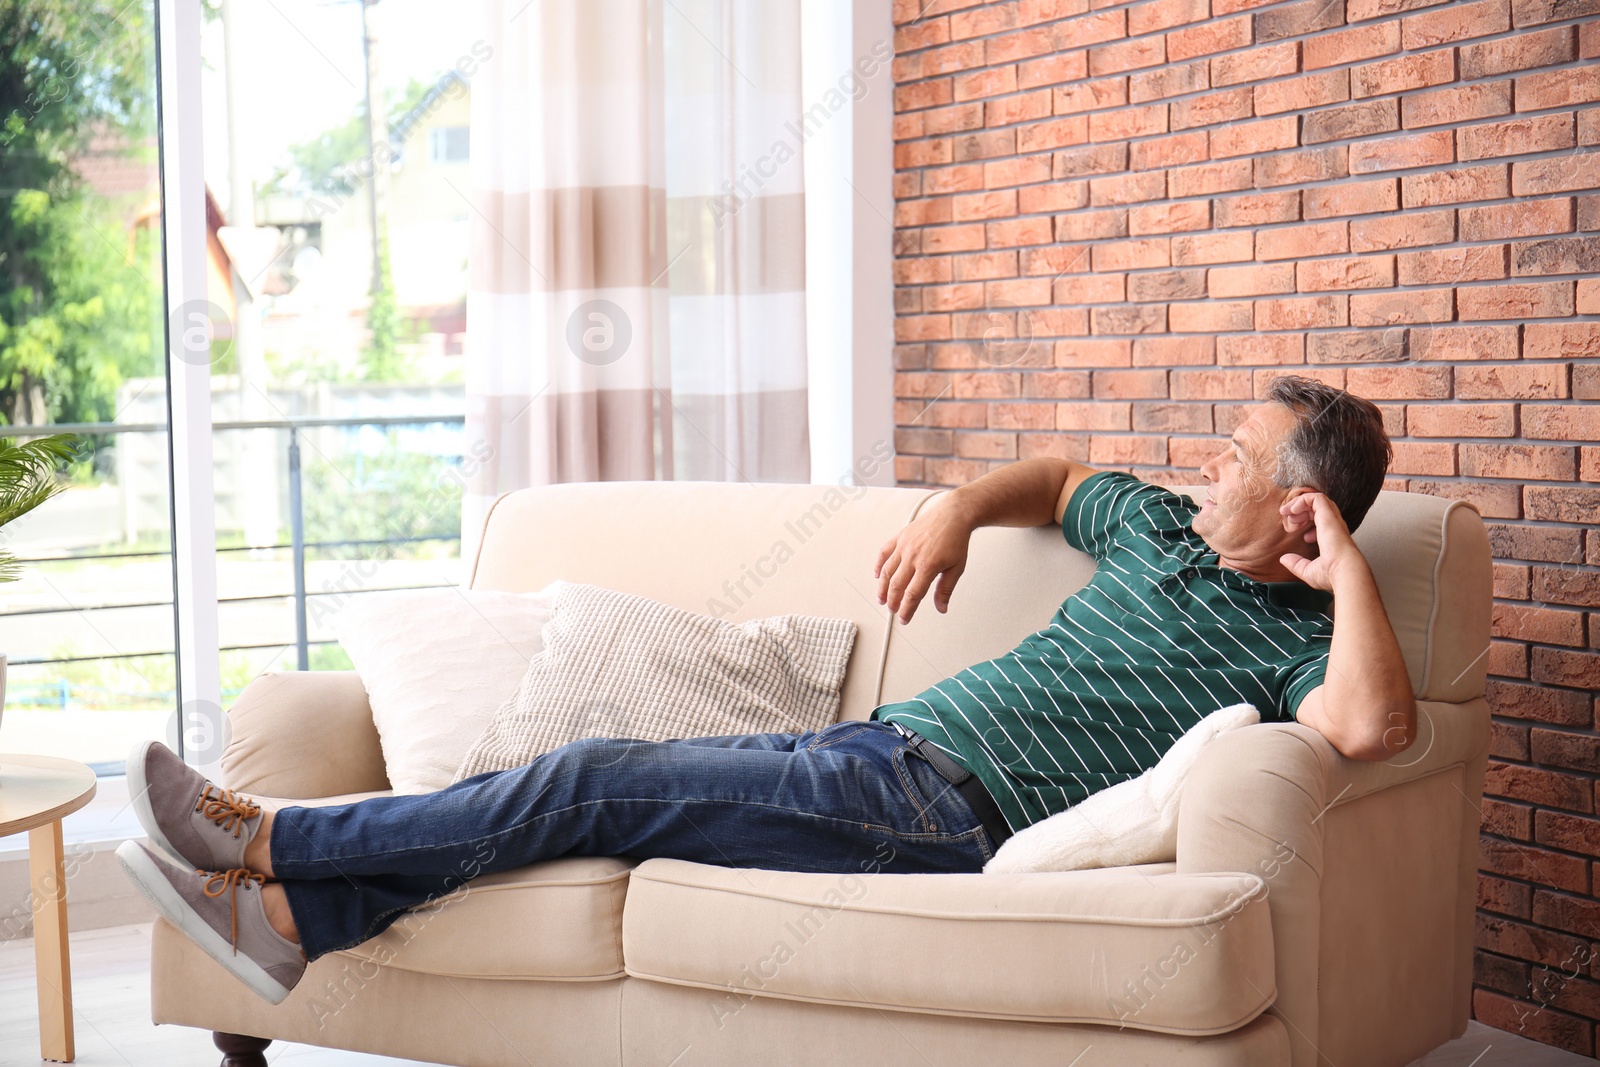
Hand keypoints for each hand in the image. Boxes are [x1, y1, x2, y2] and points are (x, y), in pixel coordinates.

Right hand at [873, 499, 971, 623]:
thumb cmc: (956, 539)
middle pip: (896, 586)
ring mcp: (904, 546)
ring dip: (882, 588)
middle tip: (893, 610)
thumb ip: (946, 589)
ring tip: (882, 598)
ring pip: (886, 572)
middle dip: (893, 602)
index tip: (905, 618)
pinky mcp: (899, 537)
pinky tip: (877, 575)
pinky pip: (884, 553)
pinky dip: (878, 566)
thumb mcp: (957, 568)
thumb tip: (941, 607)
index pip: (913, 594)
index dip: (907, 610)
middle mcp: (913, 556)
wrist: (952, 515)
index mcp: (928, 565)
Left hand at [1277, 492, 1365, 591]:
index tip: (1298, 533)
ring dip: (1299, 503)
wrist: (1344, 572)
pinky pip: (1316, 497)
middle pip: (1319, 509)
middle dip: (1301, 510)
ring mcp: (1332, 520)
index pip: (1322, 521)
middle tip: (1286, 517)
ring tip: (1286, 512)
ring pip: (1317, 501)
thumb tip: (1284, 559)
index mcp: (1334, 537)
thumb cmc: (1332, 574)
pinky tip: (1292, 510)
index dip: (1308, 523)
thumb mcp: (1309, 571)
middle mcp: (1335, 526)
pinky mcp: (1328, 515)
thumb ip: (1296, 564)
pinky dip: (1302, 500)